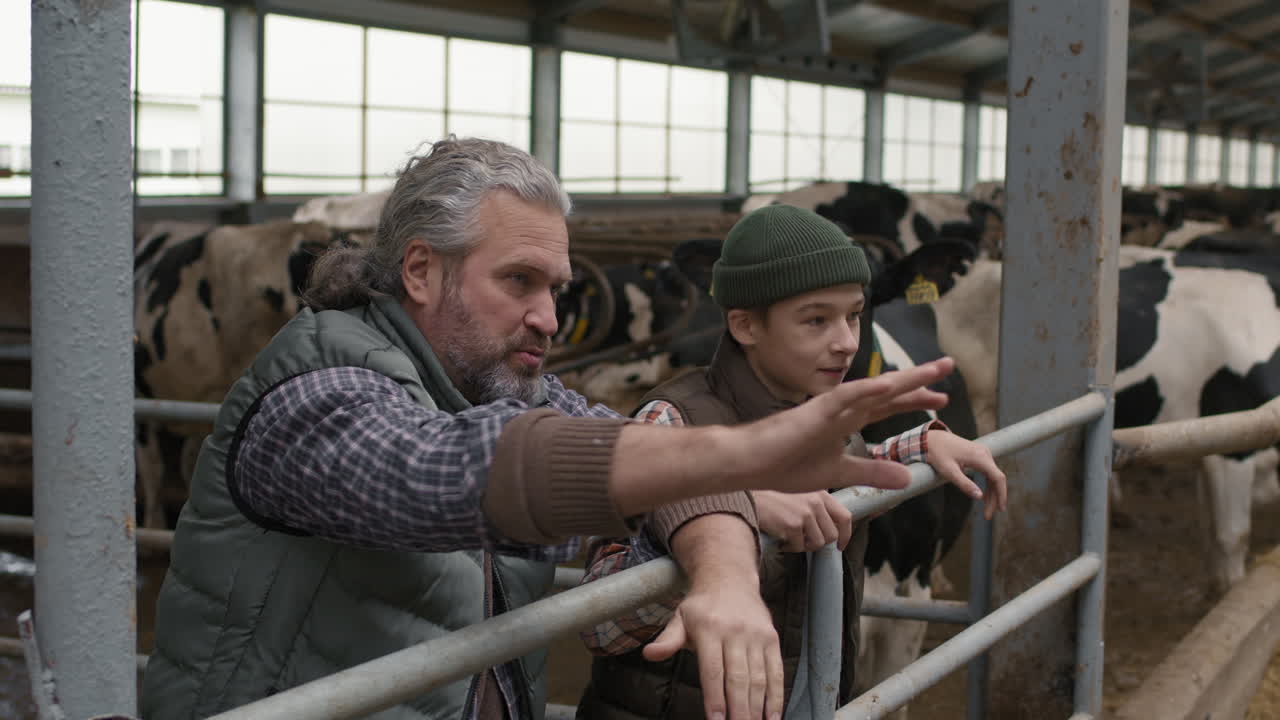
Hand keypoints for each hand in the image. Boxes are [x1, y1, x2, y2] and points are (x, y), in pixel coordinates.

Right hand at [610, 358, 954, 516]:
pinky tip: (889, 384)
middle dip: (920, 380)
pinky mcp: (814, 411)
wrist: (749, 463)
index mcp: (846, 421)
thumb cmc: (785, 465)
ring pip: (873, 388)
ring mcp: (829, 407)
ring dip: (904, 378)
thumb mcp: (839, 473)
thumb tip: (906, 477)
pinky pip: (845, 397)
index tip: (941, 399)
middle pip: (888, 391)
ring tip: (933, 369)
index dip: (915, 401)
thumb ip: (871, 473)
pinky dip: (867, 390)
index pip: (888, 407)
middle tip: (949, 367)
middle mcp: (842, 408)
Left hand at [642, 577, 781, 719]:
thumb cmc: (701, 606)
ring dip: (756, 708)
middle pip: (737, 678)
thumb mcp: (679, 618)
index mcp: (709, 628)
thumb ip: (667, 640)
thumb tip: (649, 654)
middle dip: (738, 710)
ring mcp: (756, 635)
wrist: (730, 578)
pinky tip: (771, 716)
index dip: (714, 698)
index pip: (712, 670)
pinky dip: (775, 696)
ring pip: (758, 678)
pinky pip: (775, 671)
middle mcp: (735, 631)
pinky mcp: (772, 638)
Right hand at [753, 490, 852, 551]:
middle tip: (803, 539)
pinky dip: (789, 547)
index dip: (845, 535)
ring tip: (790, 538)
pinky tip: (780, 539)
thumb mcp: (800, 493)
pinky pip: (799, 547)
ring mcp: (805, 514)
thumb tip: (828, 529)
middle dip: (818, 542)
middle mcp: (816, 502)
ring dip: (804, 545)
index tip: (840, 545)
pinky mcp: (793, 525)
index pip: (845, 517)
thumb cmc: (772, 496)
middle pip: (831, 535)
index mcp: (820, 493)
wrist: (749, 497)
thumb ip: (816, 505)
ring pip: (817, 544)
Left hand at [925, 430, 1008, 519]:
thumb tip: (979, 497)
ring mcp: (983, 453)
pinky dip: (987, 485)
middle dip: (995, 498)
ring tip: (987, 510)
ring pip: (993, 477)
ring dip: (991, 494)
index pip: (998, 478)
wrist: (932, 439)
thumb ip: (964, 484)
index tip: (1000, 509)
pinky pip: (988, 472)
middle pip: (996, 479)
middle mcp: (985, 454)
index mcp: (980, 457)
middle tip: (988, 516)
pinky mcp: (979, 455)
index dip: (1002, 494)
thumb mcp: (949, 471)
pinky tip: (984, 497)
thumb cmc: (938, 454)